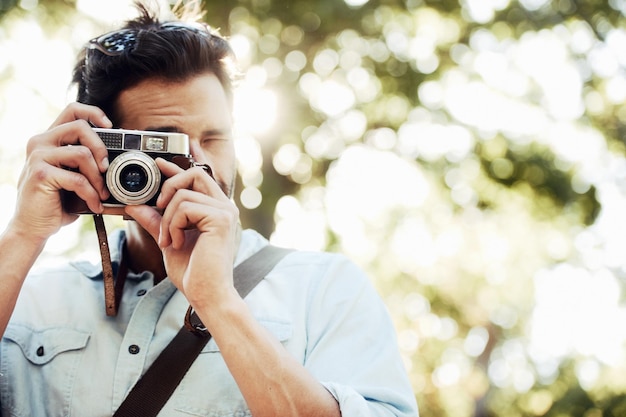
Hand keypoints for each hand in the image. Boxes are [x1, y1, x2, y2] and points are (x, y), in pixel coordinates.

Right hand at [8, 103, 110, 242]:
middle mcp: (41, 142)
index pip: (72, 110)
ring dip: (98, 177)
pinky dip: (92, 194)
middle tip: (106, 169)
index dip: (94, 113)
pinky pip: (78, 179)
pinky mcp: (40, 174)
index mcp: (50, 139)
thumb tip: (122, 160)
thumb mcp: (77, 177)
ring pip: (82, 153)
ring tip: (102, 194)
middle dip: (101, 148)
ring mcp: (38, 156)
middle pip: (80, 127)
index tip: (110, 126)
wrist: (33, 227)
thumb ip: (90, 163)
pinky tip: (95, 206)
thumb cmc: (58, 202)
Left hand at [125, 158, 239, 308]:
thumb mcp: (168, 240)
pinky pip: (186, 207)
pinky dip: (173, 225)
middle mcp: (224, 207)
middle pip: (195, 173)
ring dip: (167, 219)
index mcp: (215, 210)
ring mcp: (225, 212)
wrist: (206, 294)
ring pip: (183, 195)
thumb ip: (155, 220)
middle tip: (158, 206)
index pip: (198, 177)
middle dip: (170, 185)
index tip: (159, 164)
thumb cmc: (193, 272)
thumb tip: (134, 205)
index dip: (177, 168)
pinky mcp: (221, 219)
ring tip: (169, 240)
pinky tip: (177, 243)